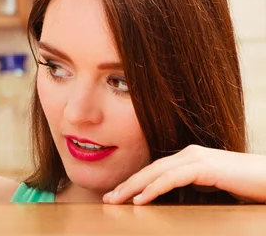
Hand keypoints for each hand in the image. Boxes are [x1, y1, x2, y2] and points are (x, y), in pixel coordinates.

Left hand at [103, 144, 265, 204]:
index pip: (154, 170)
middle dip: (127, 184)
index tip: (118, 195)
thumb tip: (178, 195)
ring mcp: (196, 158)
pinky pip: (172, 179)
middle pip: (150, 169)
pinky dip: (153, 188)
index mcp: (189, 158)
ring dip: (133, 187)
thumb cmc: (246, 184)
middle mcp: (189, 154)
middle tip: (108, 198)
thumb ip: (194, 186)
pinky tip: (140, 199)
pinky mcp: (205, 167)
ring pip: (156, 172)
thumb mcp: (213, 186)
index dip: (134, 182)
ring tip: (117, 200)